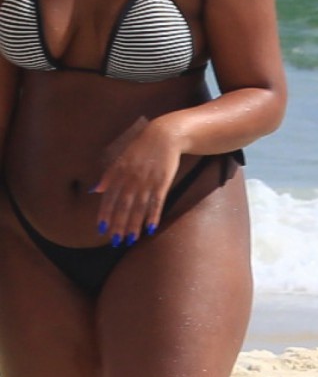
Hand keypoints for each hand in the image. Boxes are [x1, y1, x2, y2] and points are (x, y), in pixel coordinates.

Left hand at [91, 115, 182, 245]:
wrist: (164, 136)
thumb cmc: (141, 148)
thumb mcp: (121, 158)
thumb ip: (108, 176)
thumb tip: (94, 190)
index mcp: (119, 172)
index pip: (109, 197)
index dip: (105, 213)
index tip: (100, 228)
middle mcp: (131, 178)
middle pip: (123, 206)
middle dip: (119, 224)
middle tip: (115, 240)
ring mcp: (147, 181)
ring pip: (139, 207)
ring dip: (134, 224)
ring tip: (131, 239)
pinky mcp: (162, 183)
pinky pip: (156, 202)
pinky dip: (153, 215)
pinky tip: (150, 228)